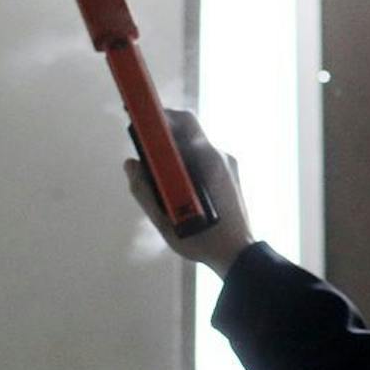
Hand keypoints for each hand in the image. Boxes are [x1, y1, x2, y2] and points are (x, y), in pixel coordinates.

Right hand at [124, 109, 255, 273]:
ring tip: (155, 168)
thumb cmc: (201, 239)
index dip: (160, 115)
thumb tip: (131, 164)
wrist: (238, 254)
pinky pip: (203, 159)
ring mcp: (228, 165)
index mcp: (208, 160)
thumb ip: (143, 190)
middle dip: (163, 134)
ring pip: (195, 146)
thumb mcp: (163, 220)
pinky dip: (186, 162)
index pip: (184, 121)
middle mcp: (220, 156)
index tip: (140, 117)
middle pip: (189, 132)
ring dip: (174, 150)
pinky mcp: (230, 175)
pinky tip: (174, 182)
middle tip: (142, 144)